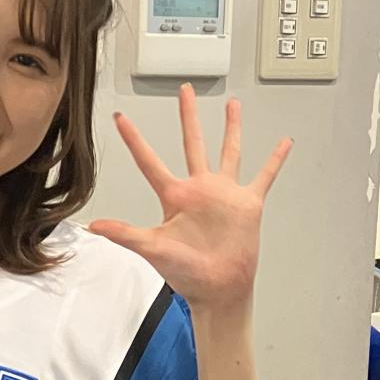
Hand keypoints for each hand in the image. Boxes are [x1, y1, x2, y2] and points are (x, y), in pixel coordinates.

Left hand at [87, 86, 291, 311]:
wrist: (219, 288)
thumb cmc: (187, 273)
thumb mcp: (153, 249)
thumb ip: (125, 234)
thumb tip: (95, 226)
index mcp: (175, 197)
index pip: (149, 162)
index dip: (134, 140)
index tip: (121, 118)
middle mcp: (199, 189)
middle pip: (192, 143)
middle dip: (188, 117)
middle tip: (184, 91)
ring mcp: (224, 194)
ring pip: (229, 151)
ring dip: (231, 128)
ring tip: (232, 105)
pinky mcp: (248, 203)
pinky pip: (264, 176)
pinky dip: (275, 160)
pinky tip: (284, 142)